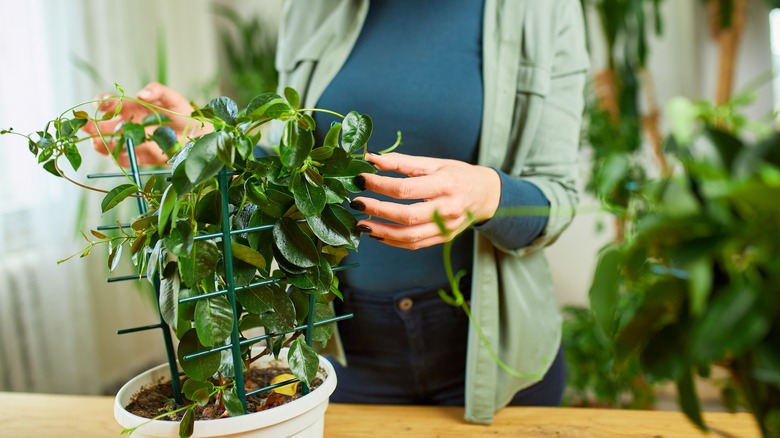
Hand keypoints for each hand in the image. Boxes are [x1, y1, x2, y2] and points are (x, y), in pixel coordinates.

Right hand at [81, 82, 206, 166]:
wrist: (199, 135)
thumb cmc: (184, 113)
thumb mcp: (172, 98)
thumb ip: (157, 91)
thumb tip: (141, 93)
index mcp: (133, 108)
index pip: (112, 105)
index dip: (104, 103)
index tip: (101, 104)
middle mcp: (130, 125)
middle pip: (106, 126)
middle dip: (93, 126)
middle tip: (86, 127)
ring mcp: (135, 142)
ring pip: (112, 144)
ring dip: (102, 144)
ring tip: (98, 144)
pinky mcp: (144, 157)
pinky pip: (128, 160)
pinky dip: (121, 160)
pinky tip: (118, 157)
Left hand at [352, 152, 500, 249]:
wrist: (485, 195)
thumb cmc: (457, 175)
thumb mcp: (433, 163)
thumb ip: (402, 162)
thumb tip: (371, 158)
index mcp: (446, 185)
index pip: (406, 188)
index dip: (380, 184)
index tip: (361, 179)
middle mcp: (448, 209)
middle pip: (407, 215)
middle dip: (377, 210)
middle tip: (356, 203)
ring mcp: (447, 227)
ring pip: (409, 236)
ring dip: (382, 231)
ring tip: (361, 224)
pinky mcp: (444, 239)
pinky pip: (415, 244)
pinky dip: (393, 241)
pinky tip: (377, 234)